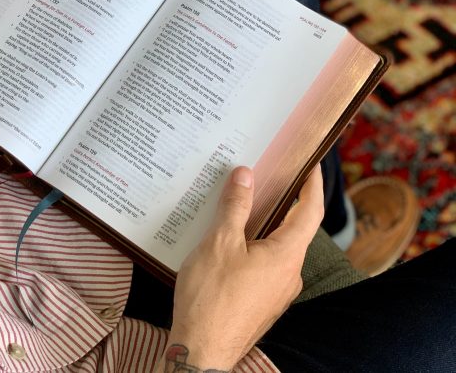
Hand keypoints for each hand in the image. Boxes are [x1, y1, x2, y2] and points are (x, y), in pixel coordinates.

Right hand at [159, 165, 323, 371]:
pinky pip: (262, 267)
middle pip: (292, 229)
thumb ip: (235, 207)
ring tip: (234, 210)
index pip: (310, 210)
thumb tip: (246, 175)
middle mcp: (289, 274)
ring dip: (259, 228)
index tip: (313, 165)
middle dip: (280, 204)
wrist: (202, 350)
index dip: (313, 185)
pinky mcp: (261, 303)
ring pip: (274, 249)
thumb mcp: (220, 243)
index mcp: (287, 255)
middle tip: (265, 180)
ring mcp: (276, 292)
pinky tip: (224, 246)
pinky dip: (249, 249)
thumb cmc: (211, 298)